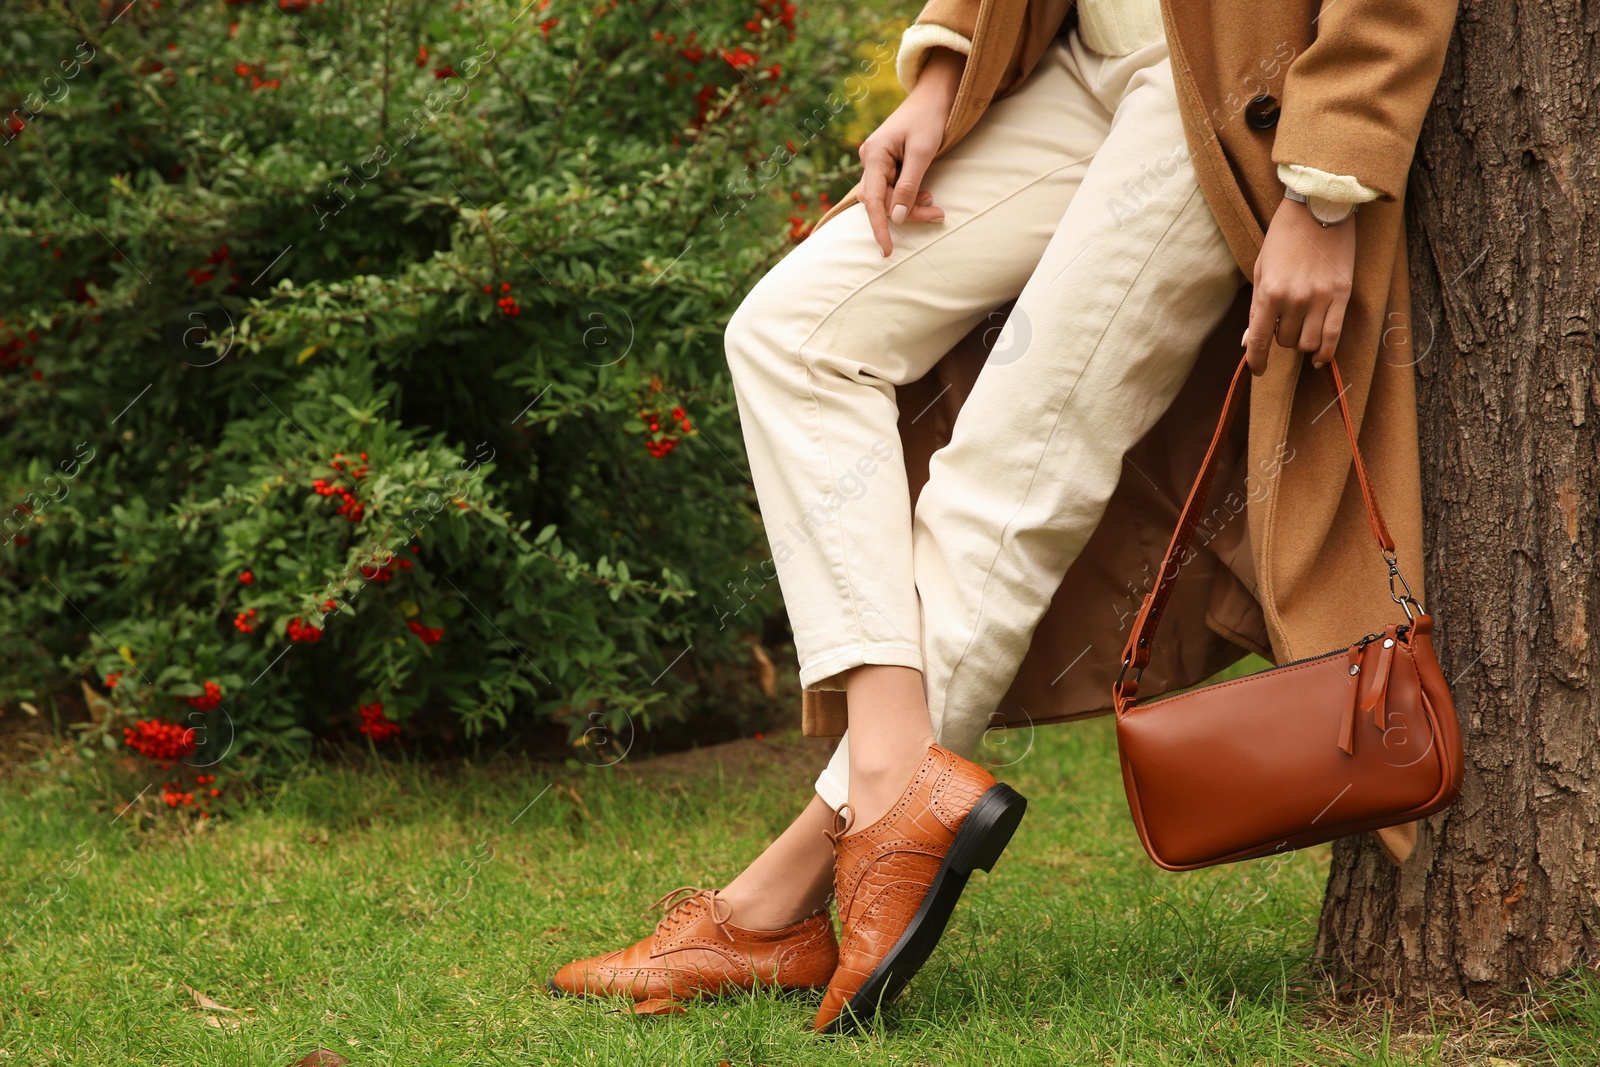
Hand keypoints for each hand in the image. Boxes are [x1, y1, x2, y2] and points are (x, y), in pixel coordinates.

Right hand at [855, 47, 964, 256]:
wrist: (936, 94)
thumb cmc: (931, 117)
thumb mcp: (924, 152)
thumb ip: (909, 185)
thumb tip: (895, 218)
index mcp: (874, 155)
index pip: (872, 201)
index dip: (879, 228)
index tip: (887, 251)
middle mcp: (870, 159)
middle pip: (880, 202)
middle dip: (906, 213)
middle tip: (938, 213)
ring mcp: (876, 161)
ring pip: (887, 198)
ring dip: (909, 206)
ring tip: (933, 201)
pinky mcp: (886, 163)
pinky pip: (892, 189)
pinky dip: (909, 196)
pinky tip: (925, 193)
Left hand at [1243, 196, 1356, 374]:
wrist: (1319, 208)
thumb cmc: (1284, 238)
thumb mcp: (1261, 270)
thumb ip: (1256, 308)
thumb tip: (1248, 342)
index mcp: (1270, 292)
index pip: (1259, 341)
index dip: (1256, 360)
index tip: (1257, 369)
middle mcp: (1295, 299)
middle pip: (1285, 341)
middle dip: (1280, 337)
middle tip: (1283, 322)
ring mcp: (1320, 298)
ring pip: (1308, 343)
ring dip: (1301, 342)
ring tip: (1300, 328)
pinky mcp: (1342, 294)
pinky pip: (1333, 336)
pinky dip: (1325, 352)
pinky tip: (1318, 357)